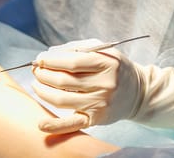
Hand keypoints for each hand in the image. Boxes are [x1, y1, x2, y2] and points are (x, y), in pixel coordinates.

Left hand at [31, 38, 173, 133]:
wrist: (138, 92)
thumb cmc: (114, 67)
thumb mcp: (102, 50)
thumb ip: (76, 48)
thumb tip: (48, 55)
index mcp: (106, 64)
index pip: (70, 62)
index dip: (50, 60)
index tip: (40, 58)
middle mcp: (104, 85)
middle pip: (64, 81)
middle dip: (43, 74)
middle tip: (36, 70)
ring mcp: (100, 104)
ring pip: (62, 100)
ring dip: (43, 91)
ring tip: (36, 84)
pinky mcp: (96, 119)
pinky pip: (72, 123)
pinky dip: (55, 126)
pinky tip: (41, 124)